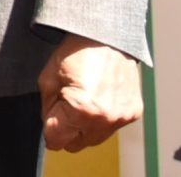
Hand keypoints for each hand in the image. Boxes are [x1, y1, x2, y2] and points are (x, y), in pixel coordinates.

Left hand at [38, 35, 141, 151]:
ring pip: (94, 139)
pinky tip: (98, 97)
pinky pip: (111, 127)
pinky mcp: (134, 113)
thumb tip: (49, 128)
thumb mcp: (48, 77)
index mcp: (81, 109)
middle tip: (63, 105)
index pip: (57, 140)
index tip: (49, 119)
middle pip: (76, 144)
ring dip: (84, 126)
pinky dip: (102, 118)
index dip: (49, 129)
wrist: (106, 36)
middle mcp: (105, 118)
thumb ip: (47, 108)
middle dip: (66, 129)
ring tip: (81, 99)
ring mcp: (122, 117)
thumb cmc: (75, 51)